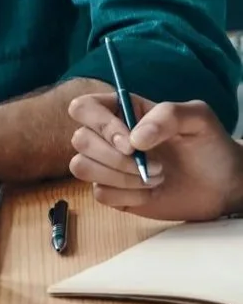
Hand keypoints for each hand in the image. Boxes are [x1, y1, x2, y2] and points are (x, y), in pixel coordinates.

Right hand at [68, 92, 242, 221]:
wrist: (222, 185)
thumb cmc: (209, 146)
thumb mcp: (199, 119)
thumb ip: (168, 115)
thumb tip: (134, 139)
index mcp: (123, 111)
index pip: (84, 108)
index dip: (101, 125)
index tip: (132, 144)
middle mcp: (108, 136)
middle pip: (80, 140)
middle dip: (116, 158)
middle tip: (155, 165)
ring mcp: (107, 165)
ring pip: (81, 167)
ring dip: (121, 177)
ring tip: (156, 178)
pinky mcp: (111, 191)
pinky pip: (99, 193)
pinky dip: (127, 196)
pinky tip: (150, 193)